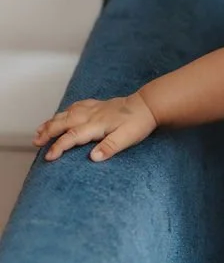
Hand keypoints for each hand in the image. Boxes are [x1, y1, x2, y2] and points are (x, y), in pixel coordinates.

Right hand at [34, 93, 156, 161]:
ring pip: (66, 113)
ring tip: (39, 130)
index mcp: (97, 125)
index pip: (72, 137)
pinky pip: (76, 106)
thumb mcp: (127, 138)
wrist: (148, 105)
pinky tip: (61, 115)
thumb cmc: (138, 123)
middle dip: (48, 132)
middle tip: (36, 142)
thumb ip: (110, 147)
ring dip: (52, 121)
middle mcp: (91, 115)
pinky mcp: (98, 105)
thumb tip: (93, 158)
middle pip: (63, 122)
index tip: (48, 157)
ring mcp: (93, 108)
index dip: (59, 147)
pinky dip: (64, 111)